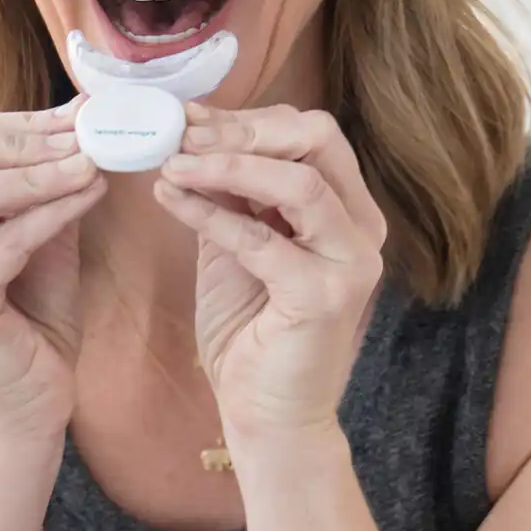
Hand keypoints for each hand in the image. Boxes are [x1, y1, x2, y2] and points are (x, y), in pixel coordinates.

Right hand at [0, 98, 107, 447]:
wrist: (25, 414)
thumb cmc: (31, 324)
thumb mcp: (40, 239)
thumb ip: (46, 187)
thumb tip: (81, 123)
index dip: (18, 120)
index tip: (77, 115)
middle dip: (19, 135)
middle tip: (84, 135)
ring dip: (35, 170)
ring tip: (92, 162)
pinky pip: (2, 243)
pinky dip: (50, 212)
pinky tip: (91, 195)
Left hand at [153, 103, 386, 447]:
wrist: (266, 414)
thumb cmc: (250, 327)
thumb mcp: (236, 241)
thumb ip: (229, 191)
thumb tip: (192, 134)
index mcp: (346, 207)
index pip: (310, 134)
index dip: (248, 118)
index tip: (189, 116)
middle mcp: (361, 228)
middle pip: (317, 140)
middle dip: (244, 129)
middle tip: (183, 133)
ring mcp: (351, 262)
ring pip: (300, 183)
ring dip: (227, 164)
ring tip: (171, 162)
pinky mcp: (325, 297)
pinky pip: (263, 240)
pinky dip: (211, 213)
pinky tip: (169, 198)